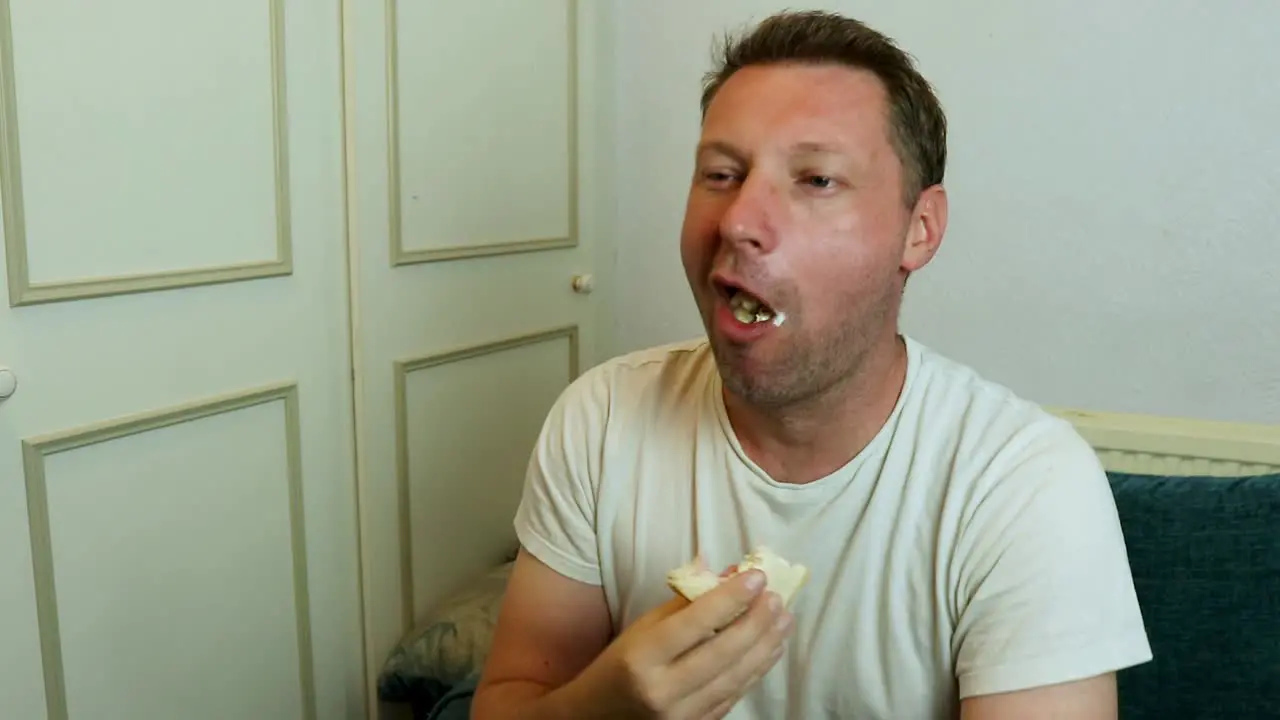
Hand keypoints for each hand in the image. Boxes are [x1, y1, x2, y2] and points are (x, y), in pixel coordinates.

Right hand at [570, 568, 793, 718]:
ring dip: (765, 646)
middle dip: (756, 622)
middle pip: (722, 653)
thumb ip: (685, 604)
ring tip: (784, 620)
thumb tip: (729, 576)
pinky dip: (756, 670)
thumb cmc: (619, 664)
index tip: (757, 577)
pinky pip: (734, 696)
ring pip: (735, 678)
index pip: (694, 624)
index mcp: (641, 657)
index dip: (730, 599)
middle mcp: (662, 690)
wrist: (596, 718)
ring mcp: (681, 715)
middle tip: (778, 598)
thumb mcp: (642, 628)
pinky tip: (770, 648)